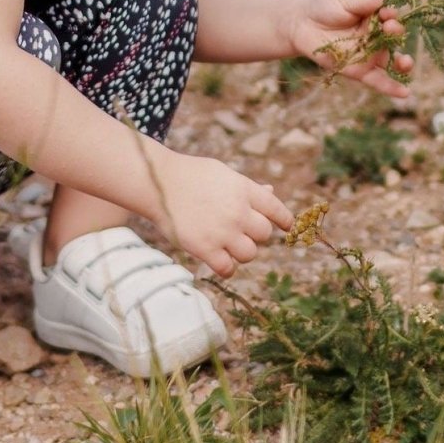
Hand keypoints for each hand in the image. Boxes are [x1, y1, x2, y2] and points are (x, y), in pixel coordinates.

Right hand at [155, 154, 293, 277]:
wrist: (157, 182)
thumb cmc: (190, 175)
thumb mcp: (222, 173)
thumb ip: (247, 187)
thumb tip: (271, 194)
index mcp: (244, 189)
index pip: (276, 209)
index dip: (284, 220)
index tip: (286, 226)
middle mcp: (237, 211)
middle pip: (264, 234)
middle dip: (254, 233)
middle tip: (238, 230)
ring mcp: (222, 231)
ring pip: (249, 254)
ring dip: (240, 251)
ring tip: (226, 244)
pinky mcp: (205, 248)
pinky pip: (228, 269)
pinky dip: (226, 266)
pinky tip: (219, 259)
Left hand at [292, 0, 413, 97]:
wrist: (300, 23)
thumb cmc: (323, 6)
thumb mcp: (345, 0)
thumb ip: (364, 2)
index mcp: (375, 17)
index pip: (391, 17)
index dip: (392, 15)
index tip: (386, 13)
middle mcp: (376, 36)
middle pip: (395, 38)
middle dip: (397, 33)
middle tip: (390, 28)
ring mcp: (369, 54)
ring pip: (392, 62)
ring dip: (404, 64)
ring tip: (407, 63)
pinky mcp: (358, 70)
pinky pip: (377, 80)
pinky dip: (391, 87)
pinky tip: (405, 93)